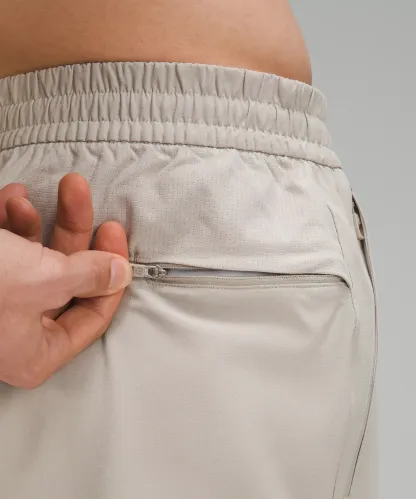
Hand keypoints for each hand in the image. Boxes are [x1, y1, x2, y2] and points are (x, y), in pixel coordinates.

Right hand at [0, 174, 131, 388]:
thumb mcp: (43, 278)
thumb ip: (89, 276)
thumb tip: (123, 274)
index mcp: (36, 351)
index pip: (93, 316)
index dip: (111, 273)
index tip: (115, 233)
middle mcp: (17, 331)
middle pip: (67, 278)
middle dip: (72, 228)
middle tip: (79, 191)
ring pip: (35, 257)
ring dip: (32, 218)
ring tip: (20, 195)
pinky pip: (4, 248)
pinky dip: (7, 221)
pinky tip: (7, 197)